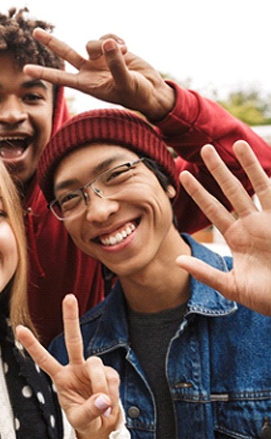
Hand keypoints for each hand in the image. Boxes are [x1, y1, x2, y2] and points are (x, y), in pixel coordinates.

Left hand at [16, 294, 120, 438]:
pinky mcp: (109, 373)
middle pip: (73, 339)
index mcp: (61, 377)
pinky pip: (111, 378)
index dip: (33, 345)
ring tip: (103, 405)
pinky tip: (109, 402)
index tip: (18, 328)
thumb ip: (89, 411)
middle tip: (68, 297)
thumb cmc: (86, 420)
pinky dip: (112, 393)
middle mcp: (76, 367)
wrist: (104, 426)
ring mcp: (92, 369)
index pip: (44, 359)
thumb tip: (103, 398)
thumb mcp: (81, 421)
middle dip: (71, 318)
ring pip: (96, 365)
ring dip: (100, 385)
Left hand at [23, 28, 174, 120]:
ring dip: (106, 44)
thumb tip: (106, 42)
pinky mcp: (110, 49)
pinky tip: (127, 50)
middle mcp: (89, 71)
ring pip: (91, 42)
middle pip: (65, 53)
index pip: (60, 78)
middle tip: (34, 31)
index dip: (43, 72)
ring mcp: (99, 59)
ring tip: (124, 53)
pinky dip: (116, 40)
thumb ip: (115, 63)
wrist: (151, 90)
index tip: (25, 70)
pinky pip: (107, 36)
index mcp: (86, 84)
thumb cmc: (137, 94)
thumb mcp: (126, 82)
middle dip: (51, 42)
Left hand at [176, 140, 270, 315]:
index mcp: (235, 237)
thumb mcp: (231, 286)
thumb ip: (205, 272)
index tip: (183, 175)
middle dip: (217, 170)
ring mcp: (269, 220)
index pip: (211, 209)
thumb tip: (178, 260)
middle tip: (204, 149)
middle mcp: (250, 224)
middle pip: (230, 190)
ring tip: (236, 142)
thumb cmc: (264, 297)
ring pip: (255, 186)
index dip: (198, 192)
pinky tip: (265, 159)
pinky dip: (269, 177)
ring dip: (246, 164)